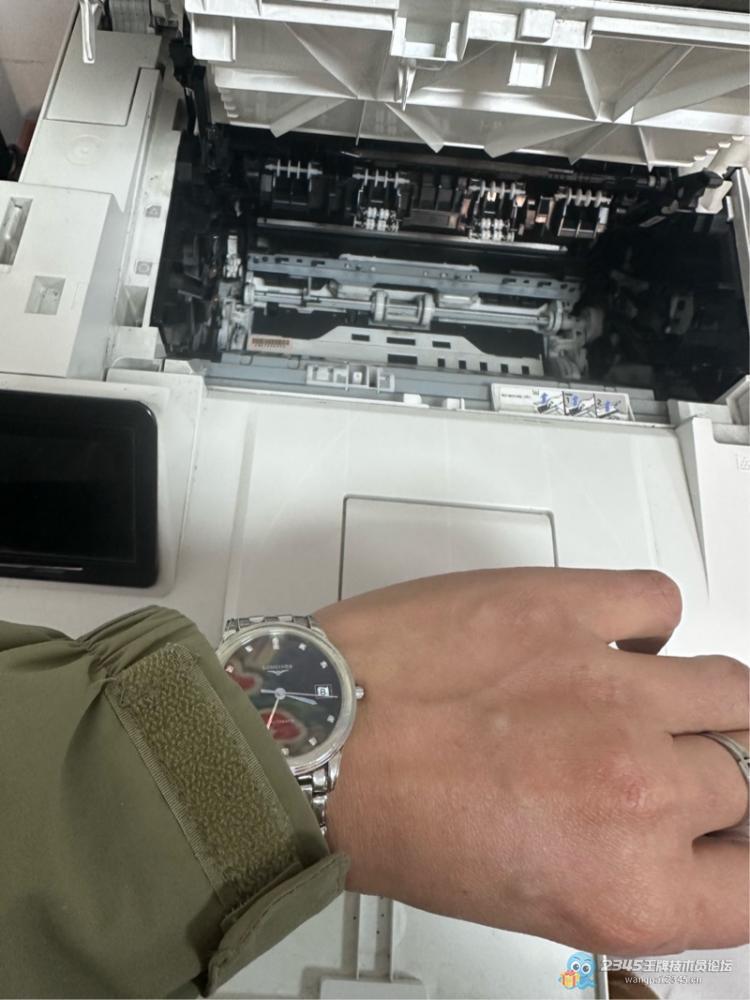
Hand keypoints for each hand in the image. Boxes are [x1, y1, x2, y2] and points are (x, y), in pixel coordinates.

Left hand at [315, 568, 748, 955]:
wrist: (314, 741)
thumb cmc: (391, 820)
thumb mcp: (525, 897)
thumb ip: (622, 872)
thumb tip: (671, 842)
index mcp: (626, 887)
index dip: (739, 853)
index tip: (724, 833)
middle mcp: (634, 790)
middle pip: (739, 775)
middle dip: (701, 775)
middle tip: (654, 762)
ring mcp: (607, 689)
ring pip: (728, 687)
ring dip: (698, 698)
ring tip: (646, 698)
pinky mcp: (565, 610)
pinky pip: (658, 599)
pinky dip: (646, 618)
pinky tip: (609, 637)